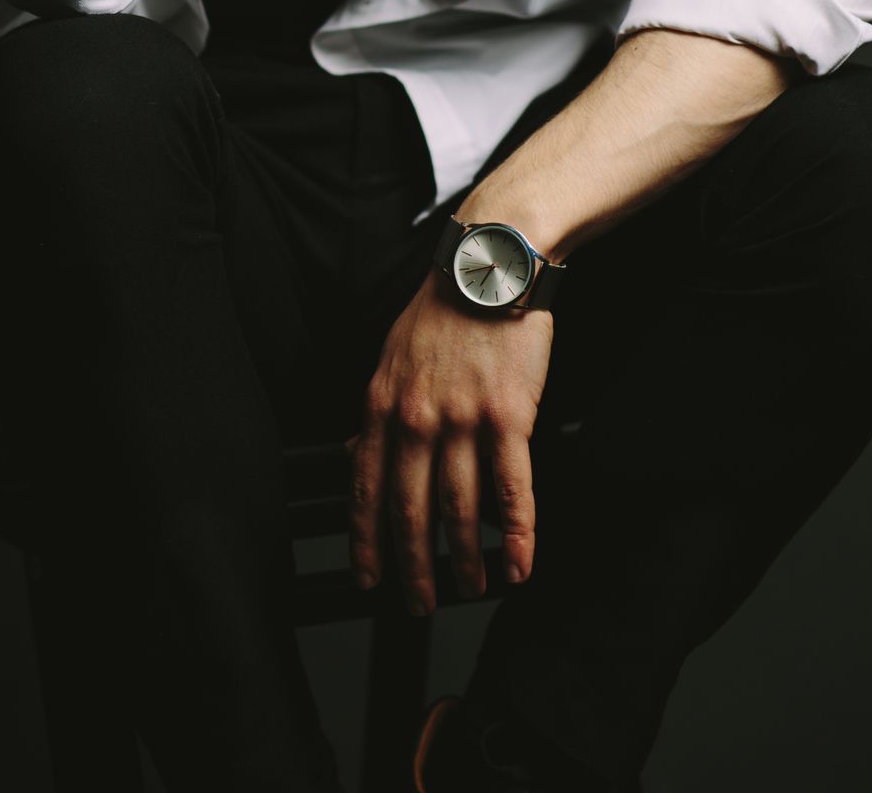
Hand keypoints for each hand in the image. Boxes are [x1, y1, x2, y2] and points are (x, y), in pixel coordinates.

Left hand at [344, 270, 553, 615]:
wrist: (490, 269)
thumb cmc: (443, 312)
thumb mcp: (391, 358)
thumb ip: (377, 413)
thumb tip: (353, 456)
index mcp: (382, 404)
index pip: (365, 488)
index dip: (366, 541)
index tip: (368, 579)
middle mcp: (417, 417)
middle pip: (410, 510)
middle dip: (413, 566)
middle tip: (418, 602)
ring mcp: (463, 418)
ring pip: (459, 509)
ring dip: (464, 560)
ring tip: (471, 587)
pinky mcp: (510, 416)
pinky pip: (511, 489)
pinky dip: (516, 535)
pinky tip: (518, 565)